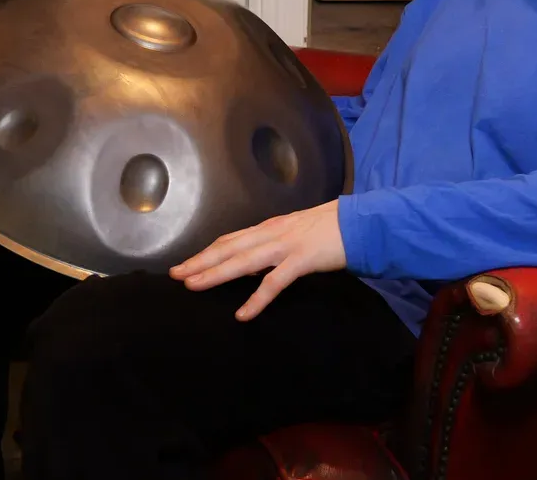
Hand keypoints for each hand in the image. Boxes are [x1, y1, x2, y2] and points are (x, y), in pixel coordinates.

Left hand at [168, 200, 346, 320]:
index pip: (230, 240)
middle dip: (200, 262)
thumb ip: (274, 246)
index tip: (186, 263)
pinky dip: (257, 299)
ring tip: (194, 286)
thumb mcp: (295, 233)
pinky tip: (243, 314)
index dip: (206, 252)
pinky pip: (274, 282)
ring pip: (243, 261)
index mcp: (269, 228)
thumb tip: (254, 263)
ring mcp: (285, 246)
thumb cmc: (330, 228)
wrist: (360, 223)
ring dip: (216, 274)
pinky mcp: (301, 260)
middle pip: (228, 248)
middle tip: (176, 275)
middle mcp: (271, 233)